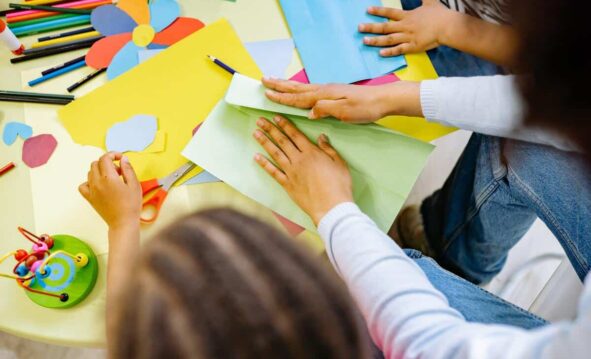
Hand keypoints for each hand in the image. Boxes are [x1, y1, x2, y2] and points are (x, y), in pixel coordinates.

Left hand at [79, 152, 141, 229]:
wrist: (123, 222)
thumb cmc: (131, 204)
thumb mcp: (134, 185)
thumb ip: (128, 169)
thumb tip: (123, 159)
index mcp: (108, 177)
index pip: (105, 158)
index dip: (113, 154)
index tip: (120, 158)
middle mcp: (97, 182)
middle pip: (96, 163)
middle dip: (107, 162)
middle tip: (118, 170)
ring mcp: (91, 190)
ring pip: (90, 172)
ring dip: (100, 170)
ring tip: (111, 178)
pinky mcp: (89, 198)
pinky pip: (83, 185)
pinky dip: (89, 182)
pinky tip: (99, 185)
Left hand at [253, 115, 352, 224]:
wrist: (331, 206)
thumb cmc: (339, 185)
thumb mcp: (339, 163)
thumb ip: (328, 149)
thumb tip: (321, 137)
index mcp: (311, 153)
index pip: (295, 134)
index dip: (285, 125)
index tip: (276, 117)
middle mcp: (299, 160)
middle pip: (282, 141)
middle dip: (271, 129)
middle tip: (260, 120)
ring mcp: (291, 172)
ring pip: (275, 154)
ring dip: (265, 142)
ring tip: (256, 133)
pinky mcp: (288, 185)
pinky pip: (273, 172)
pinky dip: (264, 164)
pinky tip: (256, 157)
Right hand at [263, 77, 422, 121]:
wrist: (383, 100)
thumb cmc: (365, 107)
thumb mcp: (344, 111)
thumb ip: (325, 109)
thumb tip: (308, 112)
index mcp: (324, 95)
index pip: (298, 97)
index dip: (282, 97)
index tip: (267, 94)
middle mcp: (324, 90)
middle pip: (297, 89)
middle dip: (279, 86)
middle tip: (264, 80)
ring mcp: (329, 91)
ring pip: (302, 88)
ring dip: (287, 86)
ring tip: (275, 82)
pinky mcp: (334, 93)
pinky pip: (310, 91)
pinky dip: (299, 90)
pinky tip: (299, 91)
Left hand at [359, 1, 453, 55]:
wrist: (448, 27)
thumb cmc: (440, 14)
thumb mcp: (430, 1)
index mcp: (408, 16)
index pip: (390, 13)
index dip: (378, 11)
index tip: (367, 10)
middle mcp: (405, 26)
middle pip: (385, 27)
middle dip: (371, 27)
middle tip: (359, 28)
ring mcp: (408, 37)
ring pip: (389, 39)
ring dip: (376, 40)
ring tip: (364, 41)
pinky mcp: (413, 47)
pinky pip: (399, 50)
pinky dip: (390, 52)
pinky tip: (380, 53)